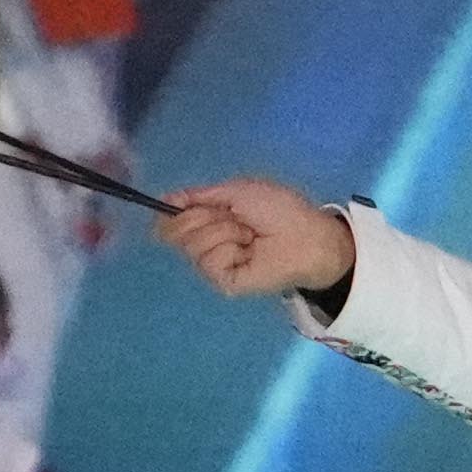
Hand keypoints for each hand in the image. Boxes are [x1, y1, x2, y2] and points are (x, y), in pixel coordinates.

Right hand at [160, 181, 353, 303]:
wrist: (306, 236)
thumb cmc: (279, 210)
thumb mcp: (238, 191)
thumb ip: (200, 195)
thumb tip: (165, 198)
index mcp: (211, 219)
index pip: (173, 220)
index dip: (172, 212)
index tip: (175, 205)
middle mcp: (208, 242)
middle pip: (176, 231)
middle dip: (205, 217)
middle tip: (235, 217)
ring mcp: (215, 263)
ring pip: (193, 244)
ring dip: (224, 231)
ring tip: (249, 235)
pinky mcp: (223, 281)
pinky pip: (208, 261)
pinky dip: (229, 250)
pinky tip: (248, 252)